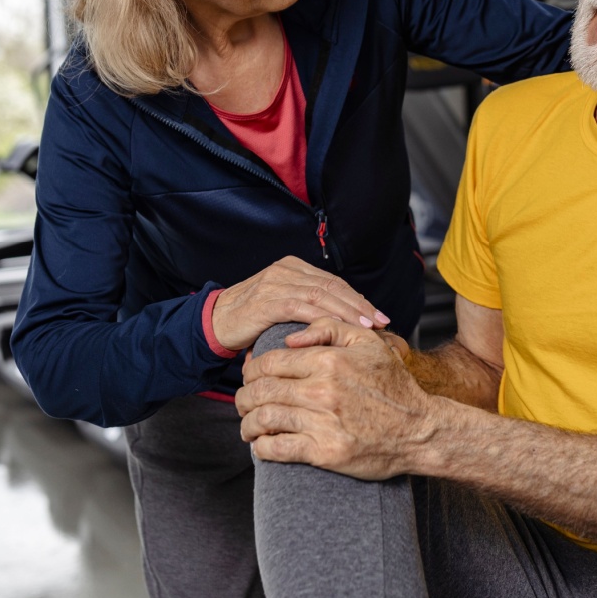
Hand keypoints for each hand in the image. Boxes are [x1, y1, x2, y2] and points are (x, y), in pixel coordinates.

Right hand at [211, 256, 390, 351]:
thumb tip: (345, 324)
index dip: (358, 299)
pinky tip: (338, 329)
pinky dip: (323, 318)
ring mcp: (276, 283)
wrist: (214, 324)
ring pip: (321, 295)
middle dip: (360, 305)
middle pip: (333, 286)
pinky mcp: (266, 300)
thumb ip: (308, 308)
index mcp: (293, 268)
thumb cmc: (252, 322)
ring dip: (348, 311)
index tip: (379, 316)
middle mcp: (286, 270)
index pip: (334, 282)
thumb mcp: (284, 310)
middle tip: (383, 321)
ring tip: (368, 326)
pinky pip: (301, 307)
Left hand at [236, 318, 432, 478]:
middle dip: (243, 398)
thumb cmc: (393, 387)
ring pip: (264, 420)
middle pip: (260, 391)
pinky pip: (278, 449)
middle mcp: (322, 391)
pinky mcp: (324, 452)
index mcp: (328, 362)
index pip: (270, 363)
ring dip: (248, 424)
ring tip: (249, 427)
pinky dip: (262, 448)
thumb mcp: (368, 343)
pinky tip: (262, 446)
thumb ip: (329, 328)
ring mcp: (322, 423)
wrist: (420, 430)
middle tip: (243, 403)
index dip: (251, 371)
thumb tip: (290, 338)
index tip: (250, 378)